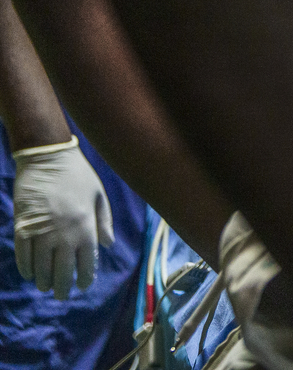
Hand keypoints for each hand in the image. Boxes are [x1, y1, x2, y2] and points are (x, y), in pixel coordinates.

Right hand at [12, 135, 113, 298]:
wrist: (47, 158)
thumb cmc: (78, 175)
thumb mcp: (99, 196)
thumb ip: (104, 222)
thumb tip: (109, 245)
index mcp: (86, 227)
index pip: (87, 263)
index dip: (84, 278)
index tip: (83, 286)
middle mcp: (64, 234)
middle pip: (62, 271)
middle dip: (62, 287)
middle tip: (61, 295)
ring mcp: (42, 232)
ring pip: (41, 267)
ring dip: (43, 280)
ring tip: (45, 287)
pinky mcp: (23, 227)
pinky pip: (23, 255)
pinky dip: (26, 267)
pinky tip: (30, 273)